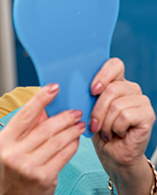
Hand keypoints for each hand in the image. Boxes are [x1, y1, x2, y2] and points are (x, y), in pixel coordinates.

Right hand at [0, 84, 85, 194]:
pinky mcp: (44, 178)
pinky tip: (76, 140)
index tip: (53, 87)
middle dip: (63, 117)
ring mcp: (28, 167)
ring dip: (71, 130)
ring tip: (79, 124)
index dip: (40, 99)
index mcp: (1, 142)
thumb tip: (46, 109)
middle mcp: (12, 154)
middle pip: (44, 128)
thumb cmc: (12, 173)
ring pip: (56, 141)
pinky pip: (63, 155)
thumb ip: (26, 129)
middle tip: (75, 111)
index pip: (24, 115)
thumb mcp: (11, 149)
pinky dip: (72, 145)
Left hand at [89, 58, 155, 193]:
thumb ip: (86, 94)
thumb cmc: (98, 131)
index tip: (91, 90)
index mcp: (116, 82)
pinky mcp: (148, 115)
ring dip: (105, 122)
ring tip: (106, 130)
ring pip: (117, 104)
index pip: (115, 65)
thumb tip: (71, 85)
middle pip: (112, 88)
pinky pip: (125, 116)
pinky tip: (117, 133)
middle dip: (97, 109)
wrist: (112, 155)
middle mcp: (131, 88)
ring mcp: (141, 101)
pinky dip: (116, 127)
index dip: (103, 74)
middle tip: (94, 123)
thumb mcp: (88, 108)